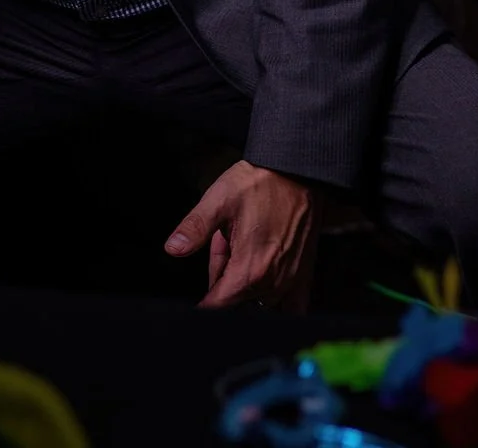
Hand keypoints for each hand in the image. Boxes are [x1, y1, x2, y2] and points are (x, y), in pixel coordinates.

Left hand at [165, 159, 317, 308]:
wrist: (297, 170)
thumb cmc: (260, 182)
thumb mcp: (219, 199)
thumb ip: (195, 227)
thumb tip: (173, 248)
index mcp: (249, 269)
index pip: (218, 305)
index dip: (203, 302)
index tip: (198, 293)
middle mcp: (272, 282)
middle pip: (236, 301)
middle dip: (224, 281)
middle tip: (227, 245)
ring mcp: (291, 281)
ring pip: (258, 301)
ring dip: (246, 284)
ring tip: (245, 249)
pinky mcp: (304, 275)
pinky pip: (292, 307)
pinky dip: (276, 301)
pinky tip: (267, 278)